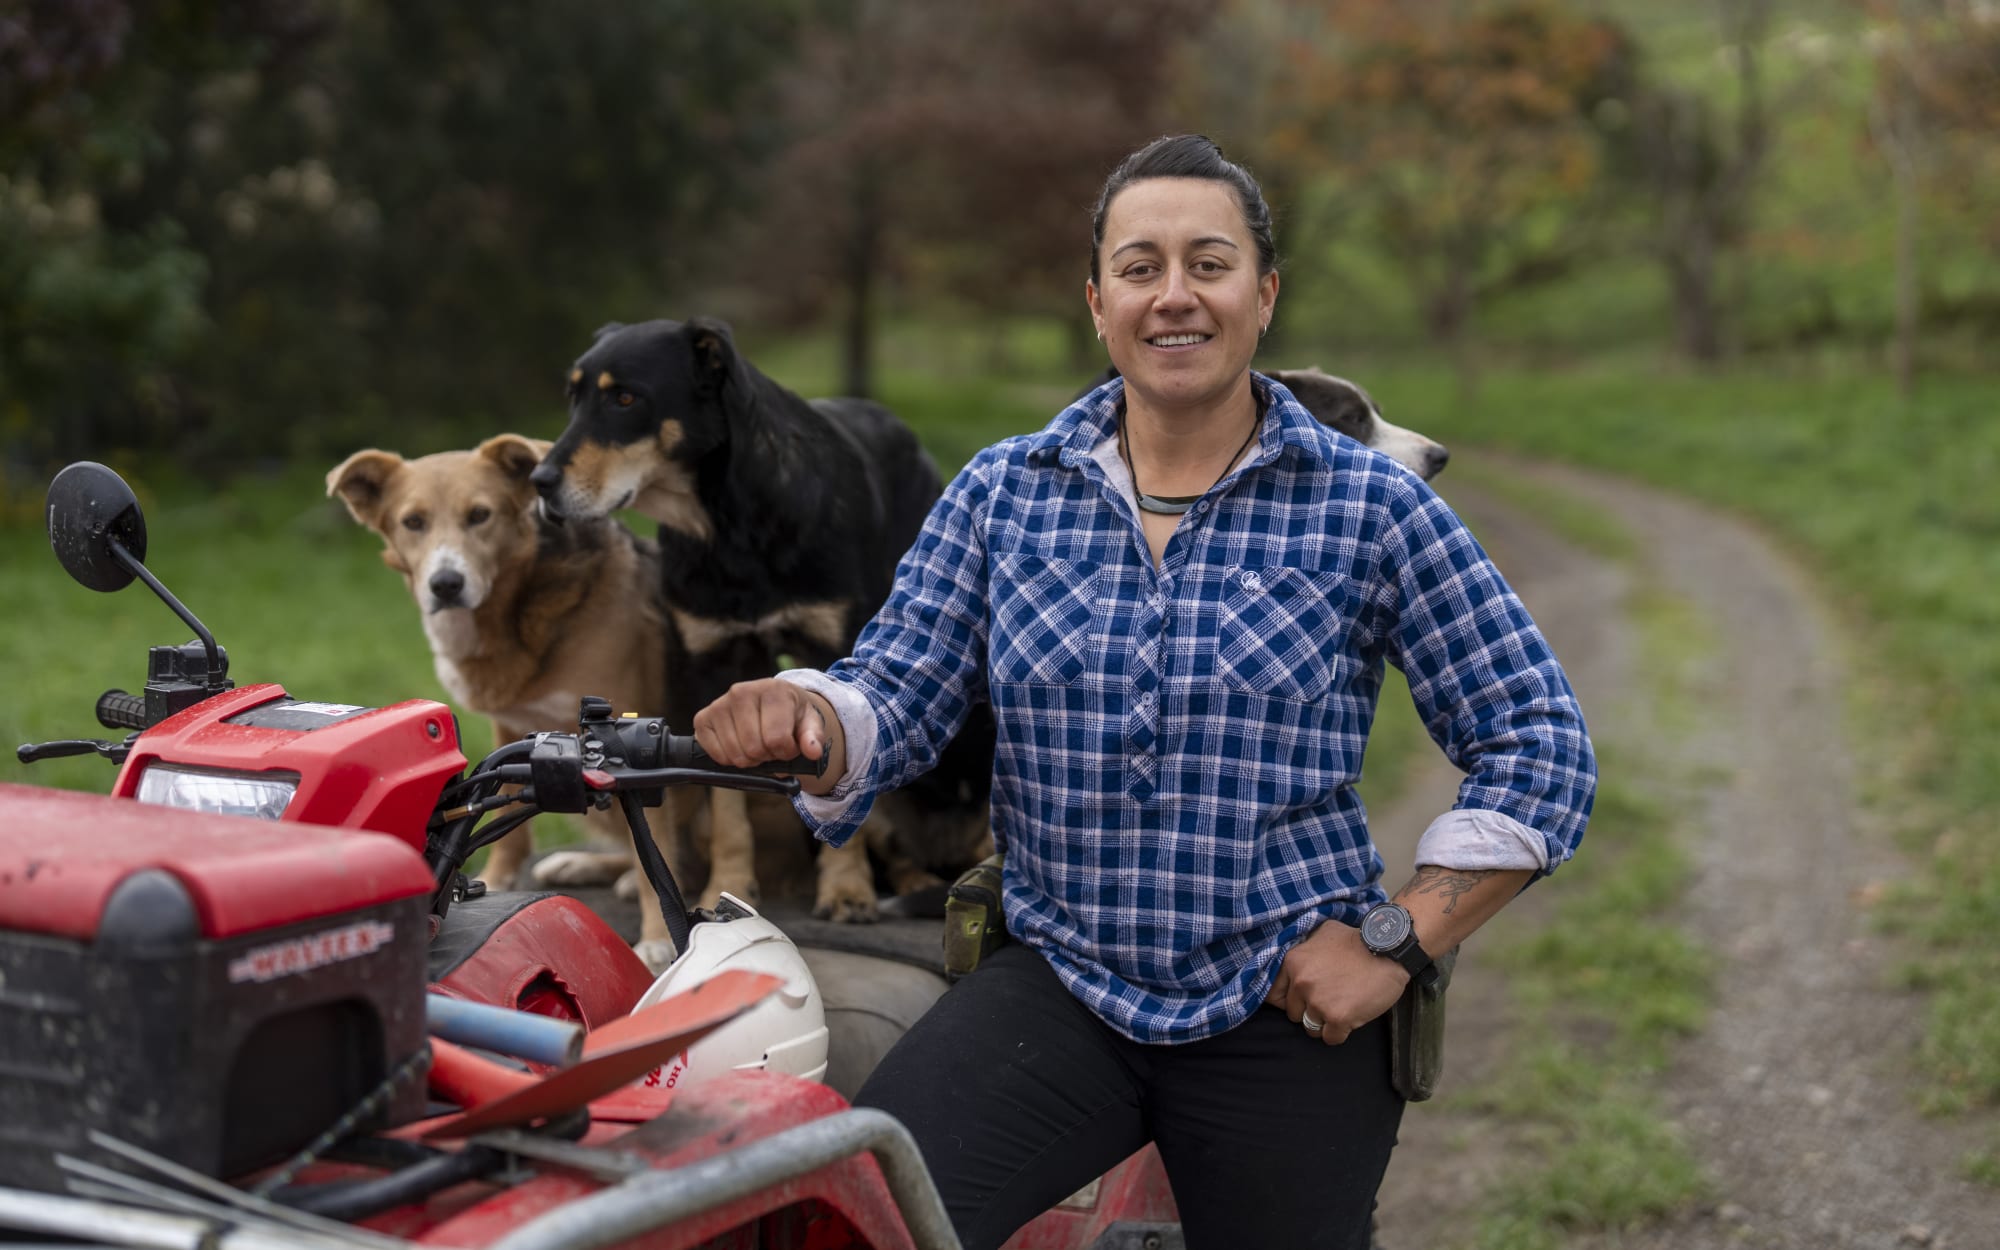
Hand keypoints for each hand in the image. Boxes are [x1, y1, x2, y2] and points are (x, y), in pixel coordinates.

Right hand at [692, 679, 829, 772]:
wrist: (770, 702)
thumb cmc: (790, 714)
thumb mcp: (809, 721)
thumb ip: (813, 736)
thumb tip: (813, 751)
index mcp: (771, 690)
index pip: (777, 738)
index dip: (786, 752)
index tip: (789, 746)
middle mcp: (741, 692)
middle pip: (754, 748)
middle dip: (767, 756)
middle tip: (771, 747)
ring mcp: (719, 704)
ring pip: (735, 754)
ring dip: (749, 759)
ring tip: (757, 745)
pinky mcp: (702, 719)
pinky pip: (715, 754)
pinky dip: (729, 759)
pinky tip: (739, 746)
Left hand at [1264, 921, 1406, 1045]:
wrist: (1389, 950)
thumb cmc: (1358, 940)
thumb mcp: (1323, 933)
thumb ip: (1305, 948)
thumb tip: (1296, 962)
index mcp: (1293, 962)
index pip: (1272, 995)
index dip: (1287, 1000)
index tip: (1300, 1001)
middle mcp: (1301, 983)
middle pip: (1294, 1015)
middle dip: (1309, 1011)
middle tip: (1329, 1002)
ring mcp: (1319, 1002)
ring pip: (1311, 1028)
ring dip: (1324, 1024)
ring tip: (1341, 1009)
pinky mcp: (1338, 1018)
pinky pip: (1330, 1038)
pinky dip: (1340, 1033)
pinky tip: (1351, 1018)